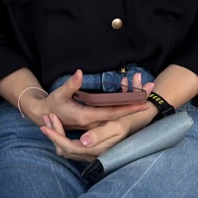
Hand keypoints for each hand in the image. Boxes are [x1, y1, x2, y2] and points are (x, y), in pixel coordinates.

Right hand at [22, 69, 151, 130]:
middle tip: (150, 93)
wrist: (46, 117)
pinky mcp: (95, 122)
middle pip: (119, 114)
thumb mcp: (59, 94)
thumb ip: (71, 84)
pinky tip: (131, 100)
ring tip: (145, 94)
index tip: (143, 103)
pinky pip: (112, 116)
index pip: (112, 113)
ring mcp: (95, 123)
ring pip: (116, 115)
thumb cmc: (53, 105)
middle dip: (135, 104)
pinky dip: (122, 108)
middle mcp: (94, 122)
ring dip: (130, 106)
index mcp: (87, 116)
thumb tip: (80, 73)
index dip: (128, 108)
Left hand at [40, 105, 156, 161]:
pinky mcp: (92, 150)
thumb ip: (98, 135)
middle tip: (45, 120)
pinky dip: (63, 138)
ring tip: (50, 121)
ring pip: (67, 150)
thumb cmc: (126, 121)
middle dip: (54, 135)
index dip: (56, 137)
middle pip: (65, 150)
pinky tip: (59, 128)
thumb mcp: (114, 126)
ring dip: (57, 136)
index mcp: (97, 149)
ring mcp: (92, 154)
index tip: (44, 125)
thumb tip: (82, 142)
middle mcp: (93, 154)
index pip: (69, 147)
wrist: (139, 120)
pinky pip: (72, 149)